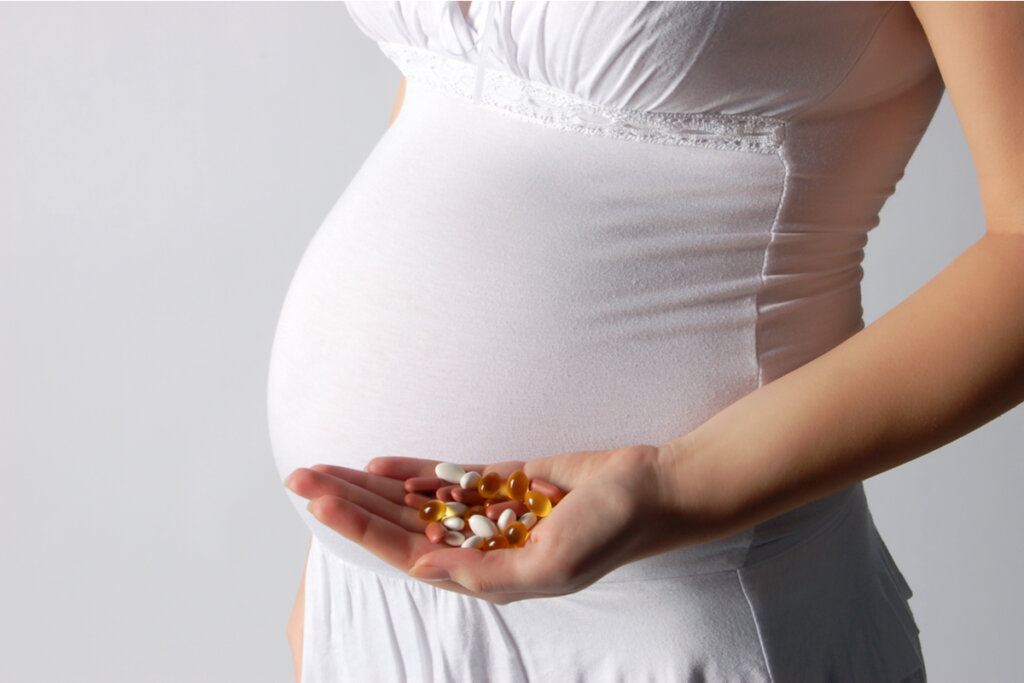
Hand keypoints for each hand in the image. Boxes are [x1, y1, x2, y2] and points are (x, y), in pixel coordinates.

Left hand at [284, 444, 700, 603]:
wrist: (651, 491)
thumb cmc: (611, 532)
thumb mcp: (551, 566)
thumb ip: (487, 574)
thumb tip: (423, 568)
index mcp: (485, 575)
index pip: (405, 550)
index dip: (358, 526)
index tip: (318, 498)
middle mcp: (480, 546)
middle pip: (398, 523)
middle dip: (350, 502)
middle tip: (299, 476)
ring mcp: (491, 514)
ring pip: (416, 501)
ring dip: (372, 486)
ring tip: (325, 468)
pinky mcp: (505, 482)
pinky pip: (450, 478)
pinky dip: (415, 471)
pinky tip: (381, 464)